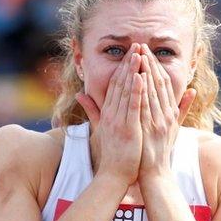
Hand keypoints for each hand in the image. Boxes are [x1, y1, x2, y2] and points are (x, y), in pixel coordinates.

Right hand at [76, 43, 142, 185]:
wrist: (113, 175)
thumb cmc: (111, 153)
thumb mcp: (100, 128)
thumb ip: (92, 109)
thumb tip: (79, 94)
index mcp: (107, 112)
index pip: (115, 84)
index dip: (123, 67)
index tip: (131, 52)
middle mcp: (111, 113)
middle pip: (120, 83)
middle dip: (129, 63)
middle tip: (137, 45)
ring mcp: (118, 121)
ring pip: (126, 91)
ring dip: (133, 71)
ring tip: (140, 54)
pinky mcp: (127, 129)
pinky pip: (132, 107)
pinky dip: (136, 91)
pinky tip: (141, 77)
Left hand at [137, 43, 195, 180]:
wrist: (156, 174)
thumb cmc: (161, 151)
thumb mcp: (174, 129)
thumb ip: (182, 109)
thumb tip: (193, 91)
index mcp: (171, 114)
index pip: (165, 85)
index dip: (157, 67)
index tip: (149, 52)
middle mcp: (166, 115)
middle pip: (158, 84)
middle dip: (150, 64)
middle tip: (142, 46)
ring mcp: (158, 122)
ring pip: (152, 92)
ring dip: (145, 72)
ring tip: (138, 55)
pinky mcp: (149, 129)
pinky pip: (144, 106)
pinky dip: (141, 91)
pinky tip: (136, 78)